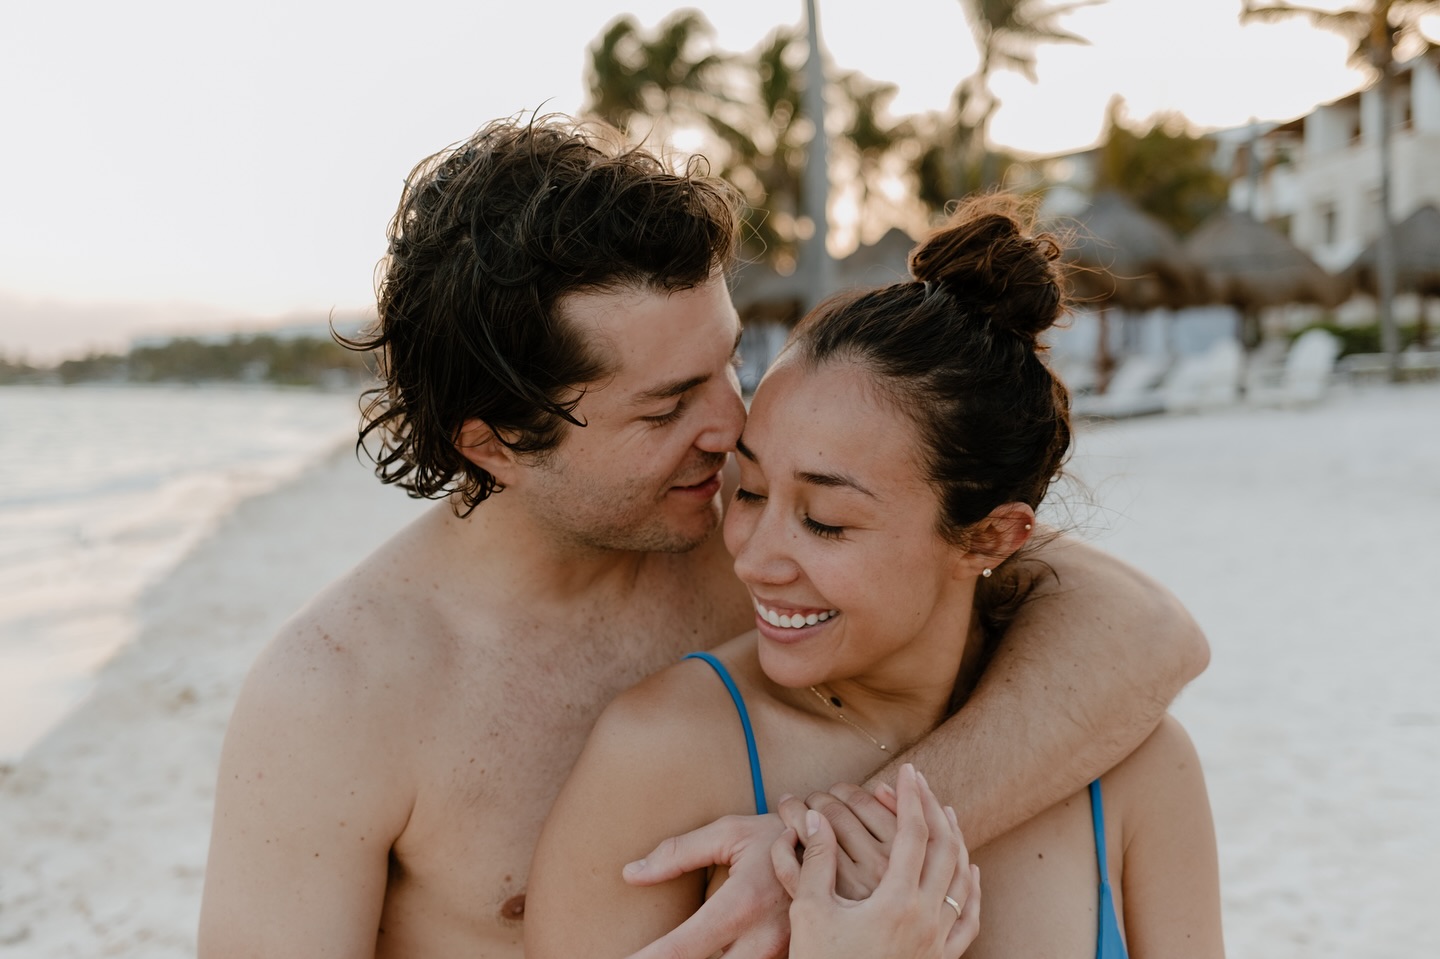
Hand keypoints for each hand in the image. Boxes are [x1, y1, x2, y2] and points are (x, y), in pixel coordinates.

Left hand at [620, 813, 790, 958]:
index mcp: (743, 903)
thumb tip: (630, 873)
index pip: (683, 947)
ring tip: (669, 957)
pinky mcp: (787, 958)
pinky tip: (706, 956)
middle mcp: (763, 939)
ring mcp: (779, 954)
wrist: (838, 847)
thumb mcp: (729, 832)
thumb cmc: (777, 836)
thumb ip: (678, 853)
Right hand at [771, 764, 980, 958]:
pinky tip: (969, 870)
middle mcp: (928, 918)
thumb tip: (814, 819)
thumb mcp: (810, 912)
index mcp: (898, 901)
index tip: (907, 770)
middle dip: (933, 808)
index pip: (914, 833)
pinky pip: (970, 917)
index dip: (911, 796)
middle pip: (945, 847)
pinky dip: (972, 886)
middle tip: (920, 782)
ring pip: (962, 877)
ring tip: (945, 813)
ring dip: (956, 839)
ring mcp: (940, 941)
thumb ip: (816, 861)